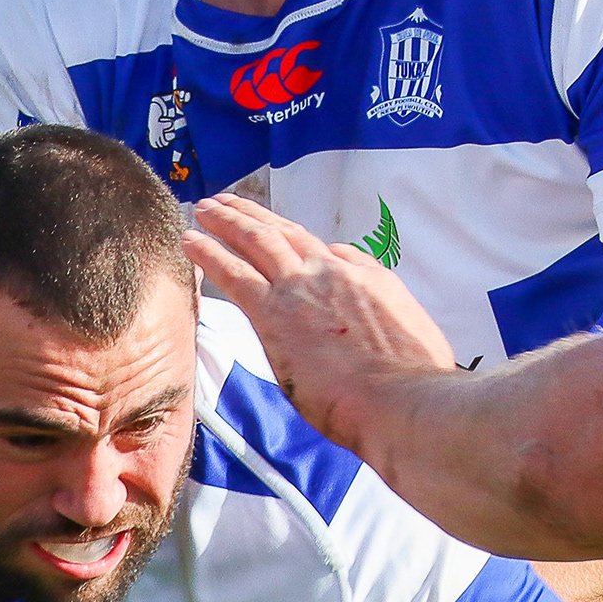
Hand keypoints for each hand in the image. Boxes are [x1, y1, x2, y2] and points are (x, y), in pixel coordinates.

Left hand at [185, 195, 459, 444]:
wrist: (402, 398)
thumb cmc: (413, 379)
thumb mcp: (410, 326)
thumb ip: (380, 300)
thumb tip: (355, 277)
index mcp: (362, 276)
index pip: (322, 249)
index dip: (293, 238)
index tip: (276, 233)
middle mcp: (330, 271)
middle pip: (284, 233)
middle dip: (253, 216)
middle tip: (228, 203)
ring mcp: (301, 288)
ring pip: (256, 241)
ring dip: (226, 221)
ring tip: (204, 209)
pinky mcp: (275, 313)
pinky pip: (233, 273)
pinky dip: (209, 253)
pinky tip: (189, 240)